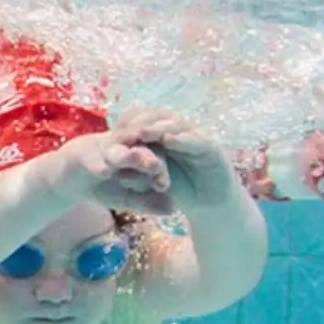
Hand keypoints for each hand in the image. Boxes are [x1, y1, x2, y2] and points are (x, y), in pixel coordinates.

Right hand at [55, 131, 175, 215]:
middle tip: (156, 166)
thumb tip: (173, 209)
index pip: (154, 160)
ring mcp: (101, 148)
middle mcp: (122, 147)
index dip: (160, 172)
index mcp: (138, 154)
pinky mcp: (81, 153)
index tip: (164, 185)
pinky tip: (104, 171)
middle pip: (138, 151)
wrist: (68, 179)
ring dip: (125, 155)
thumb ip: (147, 203)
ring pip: (117, 151)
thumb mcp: (126, 198)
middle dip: (147, 159)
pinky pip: (92, 159)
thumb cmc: (103, 186)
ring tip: (133, 158)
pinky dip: (98, 164)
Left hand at [114, 109, 240, 209]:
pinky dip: (182, 139)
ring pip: (176, 125)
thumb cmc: (179, 190)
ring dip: (158, 128)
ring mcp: (197, 136)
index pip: (145, 119)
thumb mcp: (151, 180)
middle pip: (159, 118)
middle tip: (125, 130)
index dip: (130, 122)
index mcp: (164, 134)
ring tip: (142, 133)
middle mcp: (180, 130)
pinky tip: (168, 139)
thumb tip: (111, 170)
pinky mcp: (212, 147)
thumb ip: (136, 171)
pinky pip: (196, 140)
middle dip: (141, 122)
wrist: (209, 205)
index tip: (115, 130)